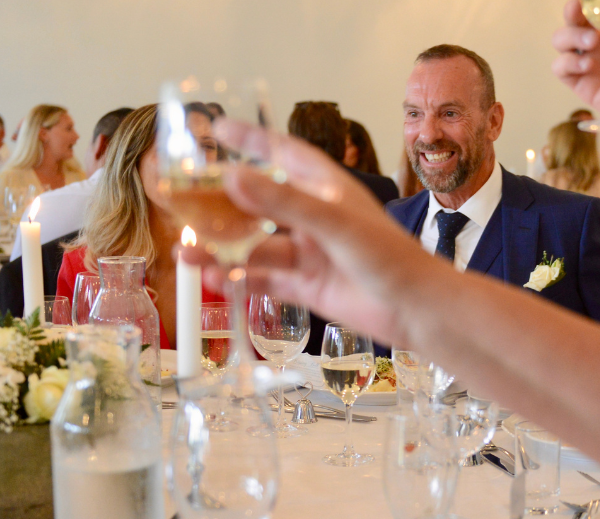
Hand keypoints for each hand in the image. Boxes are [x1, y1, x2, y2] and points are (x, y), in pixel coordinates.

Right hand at [179, 122, 450, 345]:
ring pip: (256, 247)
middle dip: (222, 204)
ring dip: (222, 250)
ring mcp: (311, 254)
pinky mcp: (310, 287)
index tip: (218, 128)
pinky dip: (240, 281)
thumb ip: (283, 202)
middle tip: (182, 201)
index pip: (283, 154)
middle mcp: (315, 219)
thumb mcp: (333, 222)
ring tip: (186, 252)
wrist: (416, 309)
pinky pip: (266, 281)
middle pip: (259, 204)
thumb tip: (233, 177)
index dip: (251, 140)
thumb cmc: (389, 257)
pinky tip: (215, 282)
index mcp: (326, 190)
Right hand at [551, 0, 599, 124]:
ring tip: (592, 41)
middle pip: (571, 19)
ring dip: (571, 36)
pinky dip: (569, 62)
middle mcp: (597, 39)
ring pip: (561, 40)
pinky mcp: (580, 82)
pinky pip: (561, 68)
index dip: (587, 0)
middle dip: (571, 12)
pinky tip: (588, 64)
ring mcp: (586, 59)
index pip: (593, 5)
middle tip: (578, 9)